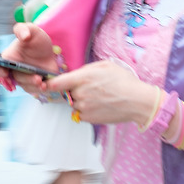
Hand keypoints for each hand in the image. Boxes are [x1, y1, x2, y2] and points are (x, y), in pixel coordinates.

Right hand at [0, 22, 59, 91]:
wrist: (51, 51)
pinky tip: (45, 85)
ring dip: (33, 85)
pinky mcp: (34, 85)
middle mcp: (12, 71)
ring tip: (42, 81)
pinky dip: (40, 89)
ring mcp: (23, 80)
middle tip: (37, 78)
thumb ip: (23, 29)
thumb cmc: (36, 40)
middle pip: (14, 80)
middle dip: (25, 79)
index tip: (5, 72)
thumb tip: (24, 36)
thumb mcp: (32, 30)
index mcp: (7, 59)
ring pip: (25, 86)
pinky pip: (35, 90)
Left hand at [42, 60, 158, 126]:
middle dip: (74, 90)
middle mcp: (80, 93)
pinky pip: (81, 113)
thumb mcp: (105, 66)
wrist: (137, 101)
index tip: (47, 84)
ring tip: (100, 97)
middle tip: (92, 88)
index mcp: (82, 78)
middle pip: (67, 92)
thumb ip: (86, 69)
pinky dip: (87, 110)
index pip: (56, 83)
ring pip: (74, 103)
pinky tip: (101, 105)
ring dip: (82, 100)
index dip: (49, 84)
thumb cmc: (124, 81)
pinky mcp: (88, 118)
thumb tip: (75, 74)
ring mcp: (83, 107)